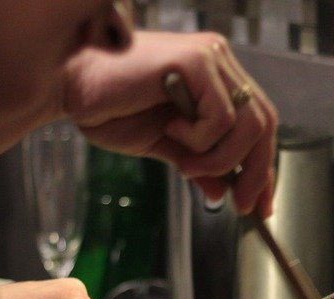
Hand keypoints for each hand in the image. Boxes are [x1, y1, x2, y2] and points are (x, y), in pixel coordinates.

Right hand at [63, 31, 278, 216]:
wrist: (70, 88)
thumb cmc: (109, 108)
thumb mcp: (163, 146)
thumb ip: (197, 164)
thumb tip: (223, 193)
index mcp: (214, 78)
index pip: (258, 124)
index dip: (264, 167)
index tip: (259, 205)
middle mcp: (218, 62)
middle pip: (263, 124)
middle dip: (255, 173)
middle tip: (236, 203)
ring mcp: (209, 57)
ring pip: (249, 124)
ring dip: (220, 158)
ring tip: (186, 164)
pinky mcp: (195, 60)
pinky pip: (221, 117)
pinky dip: (200, 140)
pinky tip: (171, 132)